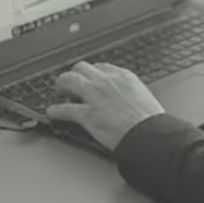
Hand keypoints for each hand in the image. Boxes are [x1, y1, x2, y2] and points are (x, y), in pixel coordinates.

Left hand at [45, 61, 166, 149]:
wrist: (151, 135)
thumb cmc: (152, 121)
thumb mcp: (144, 97)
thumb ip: (130, 93)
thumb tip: (127, 97)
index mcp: (124, 77)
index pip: (101, 67)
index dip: (91, 73)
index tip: (89, 77)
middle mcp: (107, 82)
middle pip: (81, 68)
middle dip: (74, 74)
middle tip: (70, 82)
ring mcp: (95, 97)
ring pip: (69, 81)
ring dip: (61, 85)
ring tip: (58, 91)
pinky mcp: (87, 115)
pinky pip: (65, 109)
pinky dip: (55, 111)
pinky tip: (52, 112)